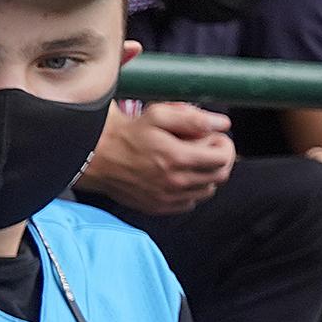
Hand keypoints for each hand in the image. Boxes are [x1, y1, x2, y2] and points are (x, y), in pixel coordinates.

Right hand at [75, 104, 233, 214]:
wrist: (96, 156)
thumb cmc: (126, 134)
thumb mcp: (158, 114)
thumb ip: (193, 118)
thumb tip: (221, 124)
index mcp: (178, 157)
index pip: (223, 158)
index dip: (224, 146)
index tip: (215, 140)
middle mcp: (175, 181)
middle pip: (219, 177)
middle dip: (219, 161)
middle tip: (207, 150)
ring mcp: (167, 197)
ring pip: (207, 192)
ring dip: (206, 176)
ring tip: (191, 163)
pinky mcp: (158, 207)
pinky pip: (189, 203)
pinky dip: (190, 192)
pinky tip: (178, 177)